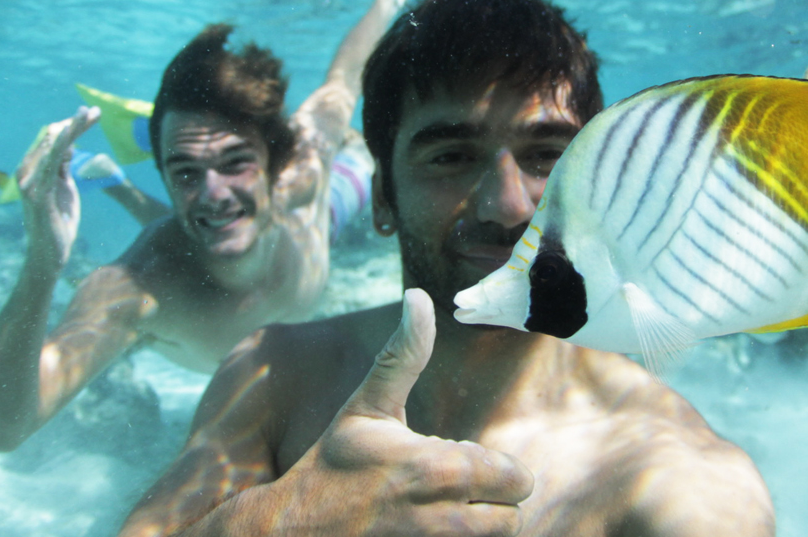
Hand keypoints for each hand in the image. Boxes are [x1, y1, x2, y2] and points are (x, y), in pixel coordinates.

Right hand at [14, 106, 98, 270]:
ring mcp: (30, 182)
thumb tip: (69, 143)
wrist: (50, 253)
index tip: (92, 115)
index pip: (53, 141)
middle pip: (52, 140)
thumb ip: (62, 166)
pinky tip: (68, 133)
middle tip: (94, 111)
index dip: (72, 127)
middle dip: (74, 124)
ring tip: (86, 114)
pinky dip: (58, 147)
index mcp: (34, 170)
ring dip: (71, 129)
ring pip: (51, 148)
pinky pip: (49, 165)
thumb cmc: (58, 221)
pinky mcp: (37, 194)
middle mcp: (27, 172)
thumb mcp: (63, 188)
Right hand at [276, 289, 532, 535]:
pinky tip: (421, 535)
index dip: (495, 475)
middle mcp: (444, 515)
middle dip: (490, 507)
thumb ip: (403, 355)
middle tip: (453, 498)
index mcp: (439, 467)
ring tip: (440, 519)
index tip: (462, 471)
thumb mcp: (366, 407)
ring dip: (474, 532)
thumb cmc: (332, 466)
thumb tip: (418, 295)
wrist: (289, 532)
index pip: (518, 479)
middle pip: (512, 519)